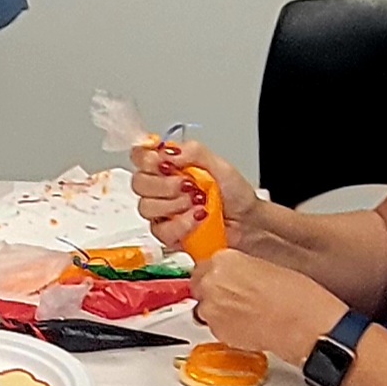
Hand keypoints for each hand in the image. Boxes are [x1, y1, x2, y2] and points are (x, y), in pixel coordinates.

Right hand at [131, 138, 259, 251]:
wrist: (248, 221)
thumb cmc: (235, 193)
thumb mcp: (218, 164)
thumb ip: (192, 152)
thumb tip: (168, 151)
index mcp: (169, 166)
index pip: (140, 156)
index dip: (146, 159)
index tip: (164, 163)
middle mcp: (161, 188)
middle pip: (138, 183)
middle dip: (164, 184)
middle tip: (188, 185)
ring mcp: (162, 212)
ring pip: (146, 207)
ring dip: (174, 204)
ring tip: (197, 202)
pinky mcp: (168, 234)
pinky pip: (161, 230)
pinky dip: (181, 223)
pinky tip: (197, 218)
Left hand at [186, 250, 347, 362]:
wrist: (302, 323)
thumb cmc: (296, 295)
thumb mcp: (267, 266)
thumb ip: (241, 268)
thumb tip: (235, 275)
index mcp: (224, 259)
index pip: (204, 264)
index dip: (215, 274)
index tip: (224, 280)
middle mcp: (211, 282)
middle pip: (199, 285)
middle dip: (213, 292)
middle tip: (236, 298)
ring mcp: (211, 308)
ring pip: (204, 308)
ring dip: (219, 310)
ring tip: (245, 313)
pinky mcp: (216, 331)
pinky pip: (214, 326)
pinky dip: (226, 326)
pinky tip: (247, 325)